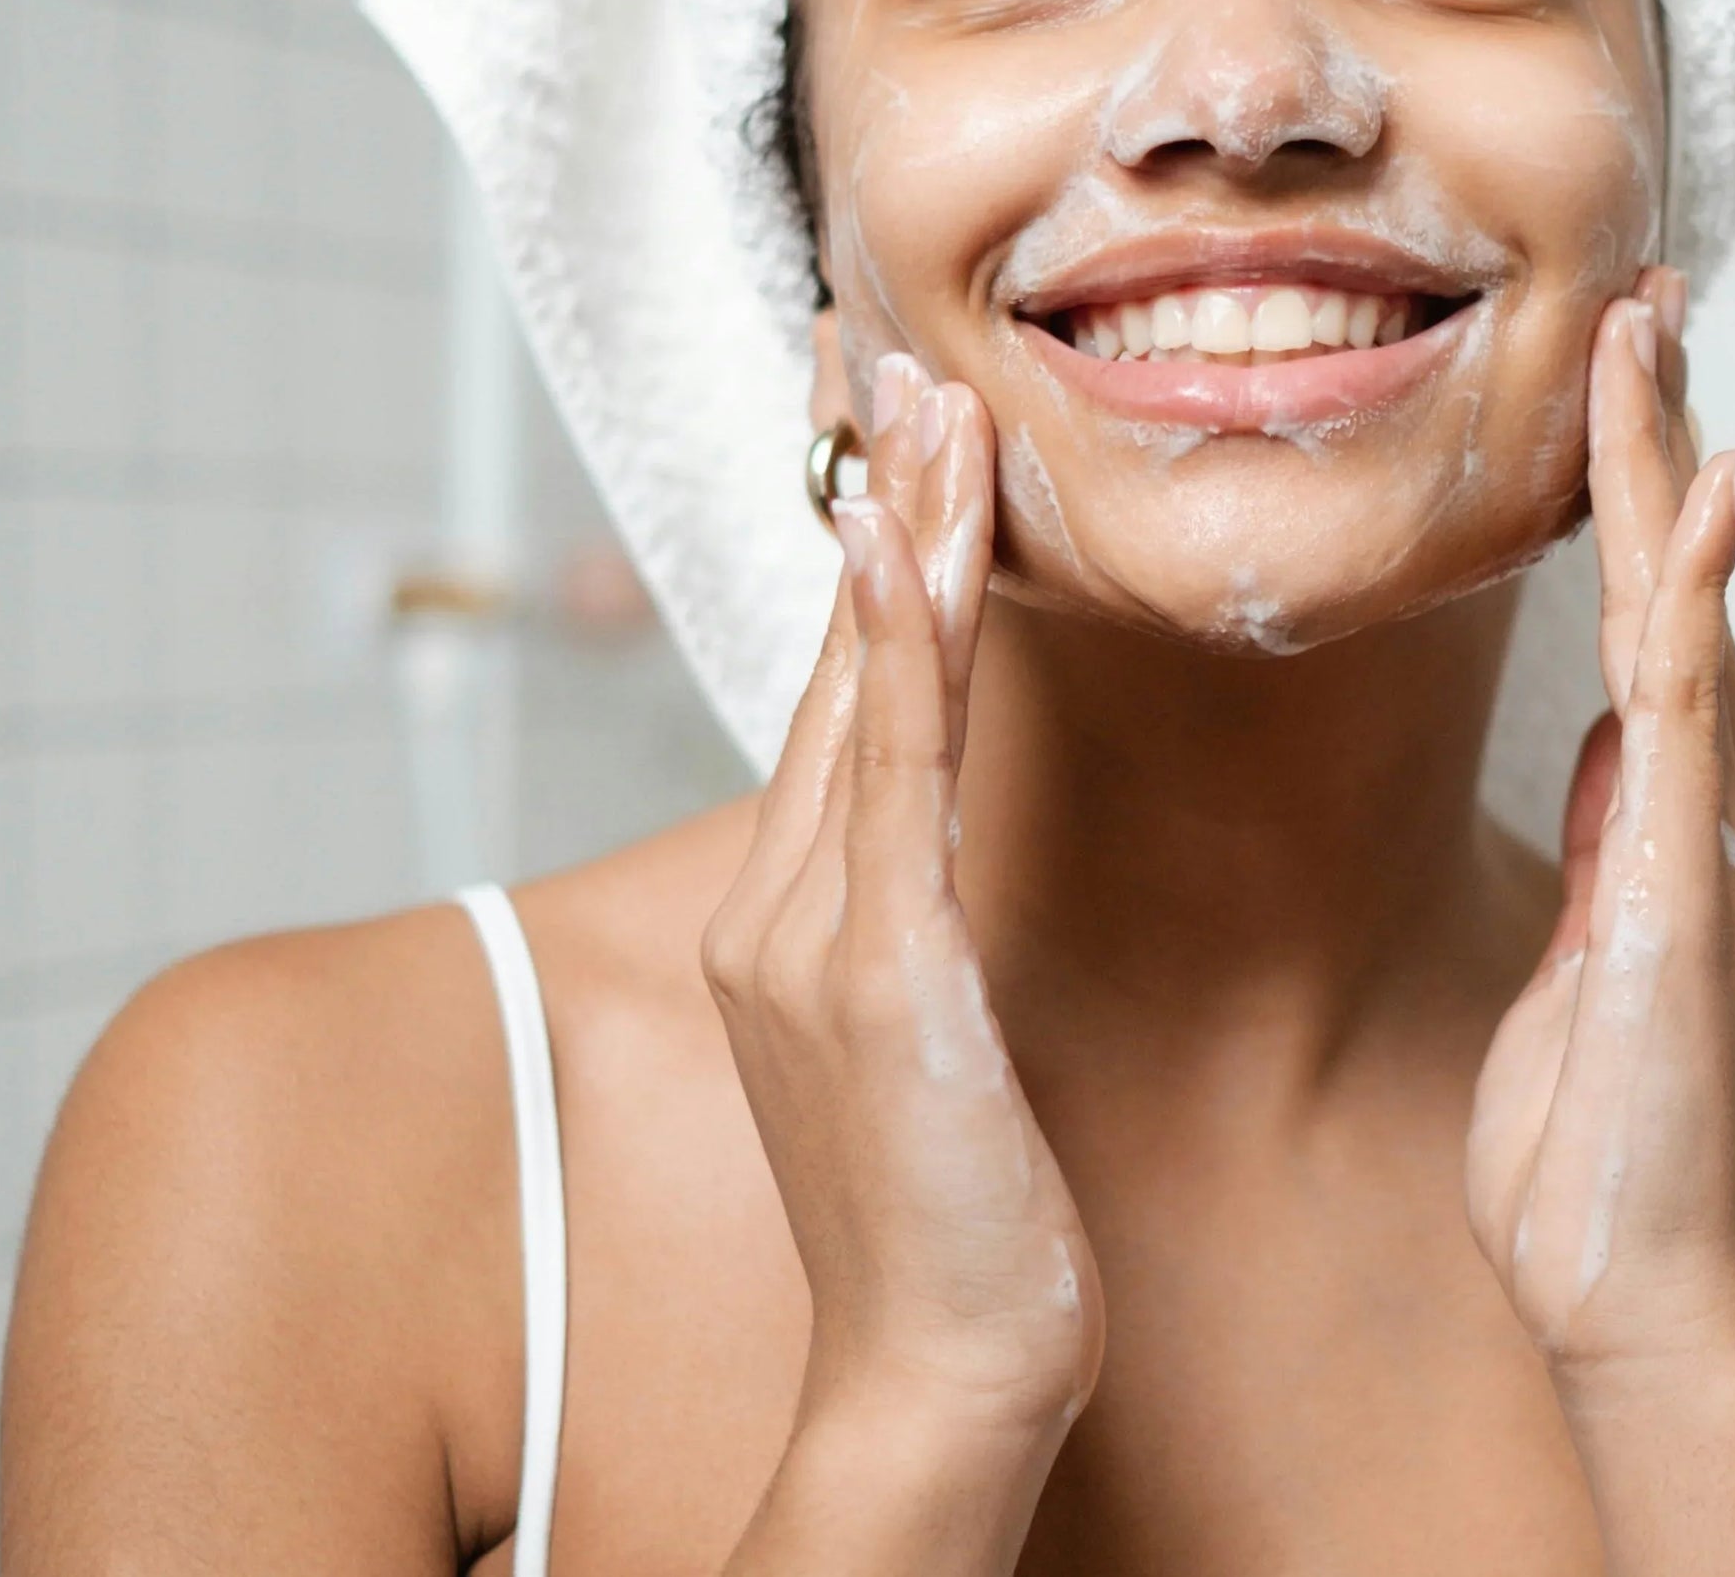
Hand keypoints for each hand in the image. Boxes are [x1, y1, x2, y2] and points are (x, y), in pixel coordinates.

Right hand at [700, 355, 1102, 1459]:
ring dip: (897, 531)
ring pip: (865, 688)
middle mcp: (780, 903)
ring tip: (928, 401)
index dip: (870, 553)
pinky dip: (897, 648)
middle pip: (841, 659)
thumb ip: (917, 916)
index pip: (844, 692)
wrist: (934, 1377)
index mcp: (795, 915)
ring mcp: (813, 934)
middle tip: (896, 357)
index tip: (888, 430)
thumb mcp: (930, 1037)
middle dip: (872, 499)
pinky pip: (893, 775)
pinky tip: (906, 547)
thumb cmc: (954, 1219)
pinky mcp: (876, 971)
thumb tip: (947, 836)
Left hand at [1466, 267, 1734, 1395]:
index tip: (1622, 377)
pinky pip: (1687, 698)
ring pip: (1683, 607)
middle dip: (1661, 436)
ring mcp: (1711, 833)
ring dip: (1663, 463)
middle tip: (1649, 297)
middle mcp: (1715, 805)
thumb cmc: (1592, 1149)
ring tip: (1650, 331)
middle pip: (1677, 583)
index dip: (1636, 494)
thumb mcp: (1582, 960)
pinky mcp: (1685, 873)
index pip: (1654, 619)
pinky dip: (1692, 584)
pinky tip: (1698, 489)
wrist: (1627, 1284)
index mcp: (1677, 821)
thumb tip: (1616, 740)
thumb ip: (1613, 842)